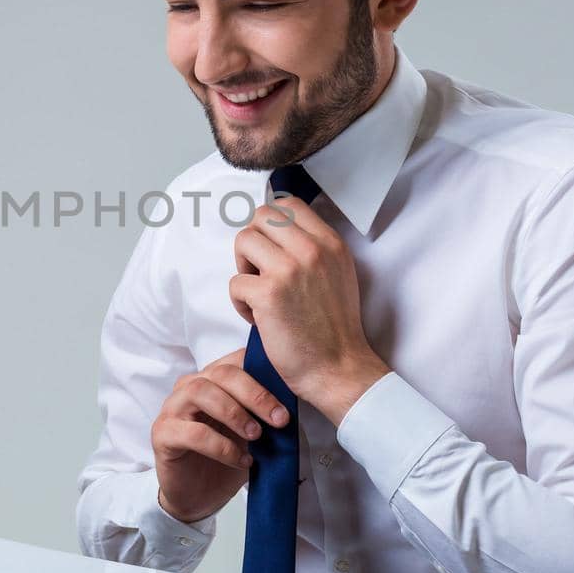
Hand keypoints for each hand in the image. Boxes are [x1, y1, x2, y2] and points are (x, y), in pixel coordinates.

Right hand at [151, 346, 290, 524]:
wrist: (197, 498)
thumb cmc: (225, 460)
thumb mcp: (251, 432)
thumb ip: (264, 413)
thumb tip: (298, 399)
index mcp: (212, 379)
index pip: (236, 361)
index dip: (264, 372)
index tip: (292, 395)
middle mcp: (189, 387)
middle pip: (221, 373)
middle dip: (255, 394)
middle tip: (279, 419)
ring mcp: (172, 408)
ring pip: (201, 392)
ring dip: (234, 413)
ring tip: (256, 436)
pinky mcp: (162, 434)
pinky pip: (193, 432)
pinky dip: (221, 446)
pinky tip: (240, 460)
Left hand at [228, 198, 390, 423]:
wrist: (338, 368)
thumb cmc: (334, 327)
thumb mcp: (338, 273)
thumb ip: (313, 248)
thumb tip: (278, 231)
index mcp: (330, 243)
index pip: (288, 205)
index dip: (271, 224)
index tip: (271, 248)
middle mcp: (311, 250)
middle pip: (260, 217)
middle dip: (253, 243)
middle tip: (261, 272)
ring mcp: (289, 270)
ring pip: (243, 241)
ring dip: (243, 269)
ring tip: (259, 294)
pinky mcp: (268, 294)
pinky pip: (235, 282)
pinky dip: (240, 302)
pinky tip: (259, 318)